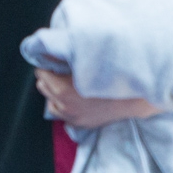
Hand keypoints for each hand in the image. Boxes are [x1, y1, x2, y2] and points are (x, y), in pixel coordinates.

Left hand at [34, 68, 161, 128]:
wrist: (131, 99)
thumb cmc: (109, 76)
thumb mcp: (84, 62)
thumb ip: (63, 56)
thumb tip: (48, 49)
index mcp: (62, 89)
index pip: (41, 72)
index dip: (46, 63)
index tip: (52, 59)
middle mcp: (64, 105)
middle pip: (43, 87)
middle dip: (48, 77)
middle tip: (59, 69)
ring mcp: (72, 117)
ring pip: (50, 102)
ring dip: (54, 92)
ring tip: (65, 83)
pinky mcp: (80, 123)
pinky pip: (62, 114)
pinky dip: (63, 105)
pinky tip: (73, 97)